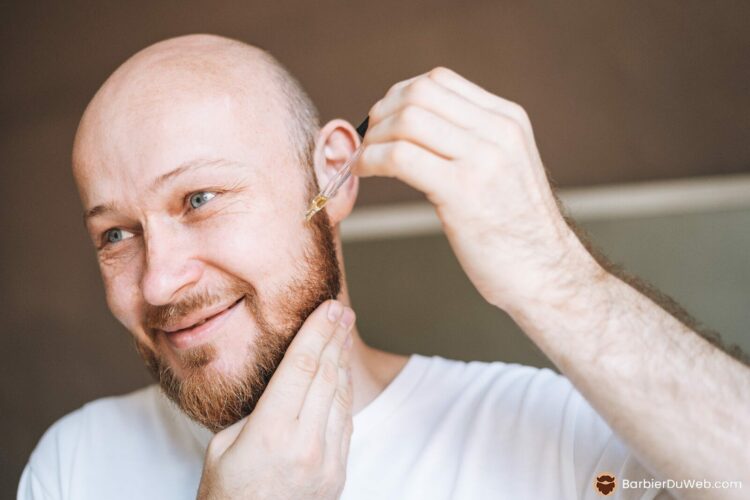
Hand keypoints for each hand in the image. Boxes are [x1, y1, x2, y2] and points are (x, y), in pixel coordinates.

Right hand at [196, 300, 355, 499]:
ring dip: (342, 361)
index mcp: (271, 434)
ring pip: (341, 397)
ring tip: (343, 334)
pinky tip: (340, 374)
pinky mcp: (338, 474)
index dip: (317, 331)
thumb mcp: (223, 446)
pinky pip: (345, 422)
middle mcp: (305, 445)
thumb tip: (285, 382)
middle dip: (335, 337)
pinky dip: (344, 393)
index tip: (328, 307)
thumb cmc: (225, 495)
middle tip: (342, 310)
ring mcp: (328, 462)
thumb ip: (257, 412)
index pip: (301, 367)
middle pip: (326, 375)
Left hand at [355, 68, 599, 311]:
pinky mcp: (462, 191)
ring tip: (365, 160)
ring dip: (373, 138)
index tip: (384, 120)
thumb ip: (473, 142)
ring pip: (407, 120)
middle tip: (368, 141)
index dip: (399, 95)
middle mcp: (498, 132)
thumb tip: (416, 128)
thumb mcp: (506, 168)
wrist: (547, 274)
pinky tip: (365, 172)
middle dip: (382, 114)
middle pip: (419, 94)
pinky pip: (400, 157)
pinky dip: (371, 160)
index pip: (439, 80)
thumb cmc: (518, 232)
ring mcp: (482, 159)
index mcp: (508, 120)